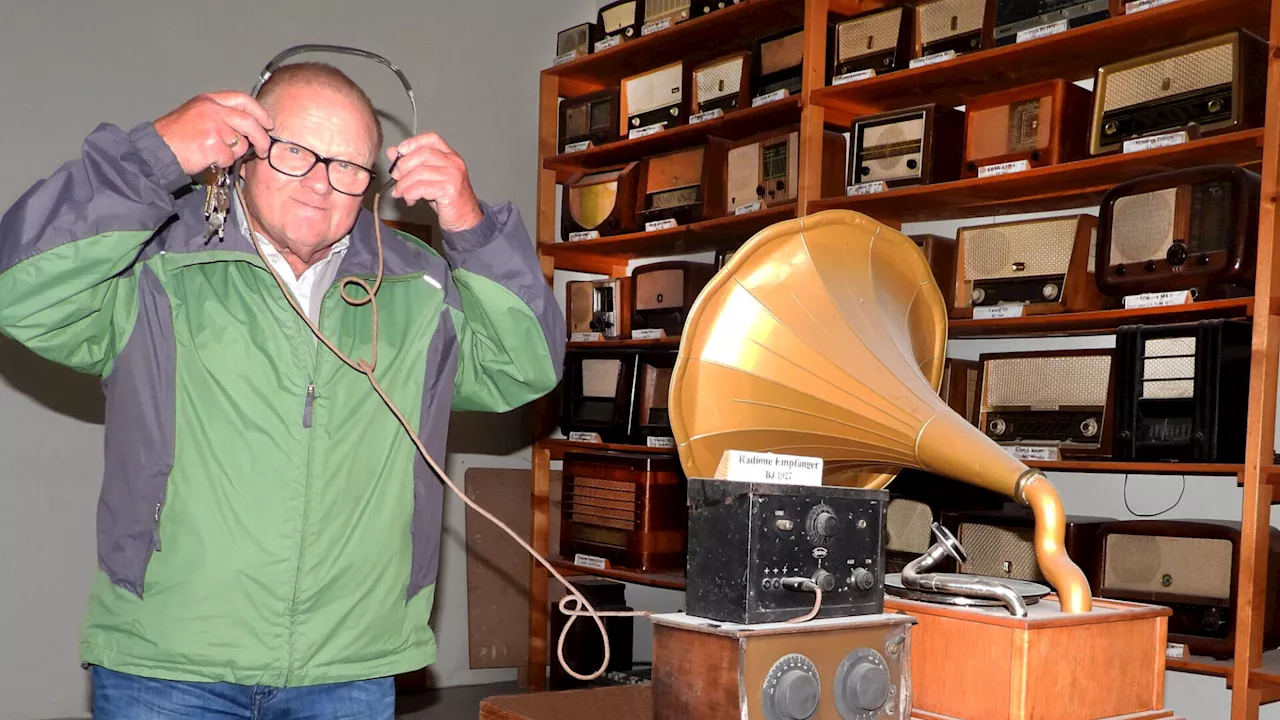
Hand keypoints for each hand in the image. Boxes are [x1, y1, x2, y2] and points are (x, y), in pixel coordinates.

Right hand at [153, 91, 273, 175]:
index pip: (242, 99)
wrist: (156, 150)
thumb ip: (220, 116)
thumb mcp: (196, 114)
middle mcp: (212, 110)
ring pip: (241, 143)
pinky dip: (222, 162)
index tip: (267, 123)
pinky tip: (207, 158)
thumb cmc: (174, 137)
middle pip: (249, 122)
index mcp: (208, 100)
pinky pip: (230, 158)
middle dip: (262, 138)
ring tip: (214, 153)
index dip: (259, 112)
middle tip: (263, 149)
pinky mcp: (212, 144)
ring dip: (233, 153)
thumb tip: (248, 127)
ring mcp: (213, 126)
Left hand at [387, 132, 483, 232]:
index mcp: (450, 156)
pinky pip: (422, 188)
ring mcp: (453, 176)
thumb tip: (392, 152)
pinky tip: (410, 200)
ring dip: (404, 184)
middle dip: (403, 166)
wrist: (465, 220)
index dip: (413, 142)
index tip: (399, 151)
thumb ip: (412, 164)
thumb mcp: (428, 178)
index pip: (431, 138)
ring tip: (401, 193)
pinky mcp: (450, 190)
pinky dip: (410, 194)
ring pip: (419, 172)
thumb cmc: (448, 199)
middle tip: (396, 177)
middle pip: (422, 154)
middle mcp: (454, 162)